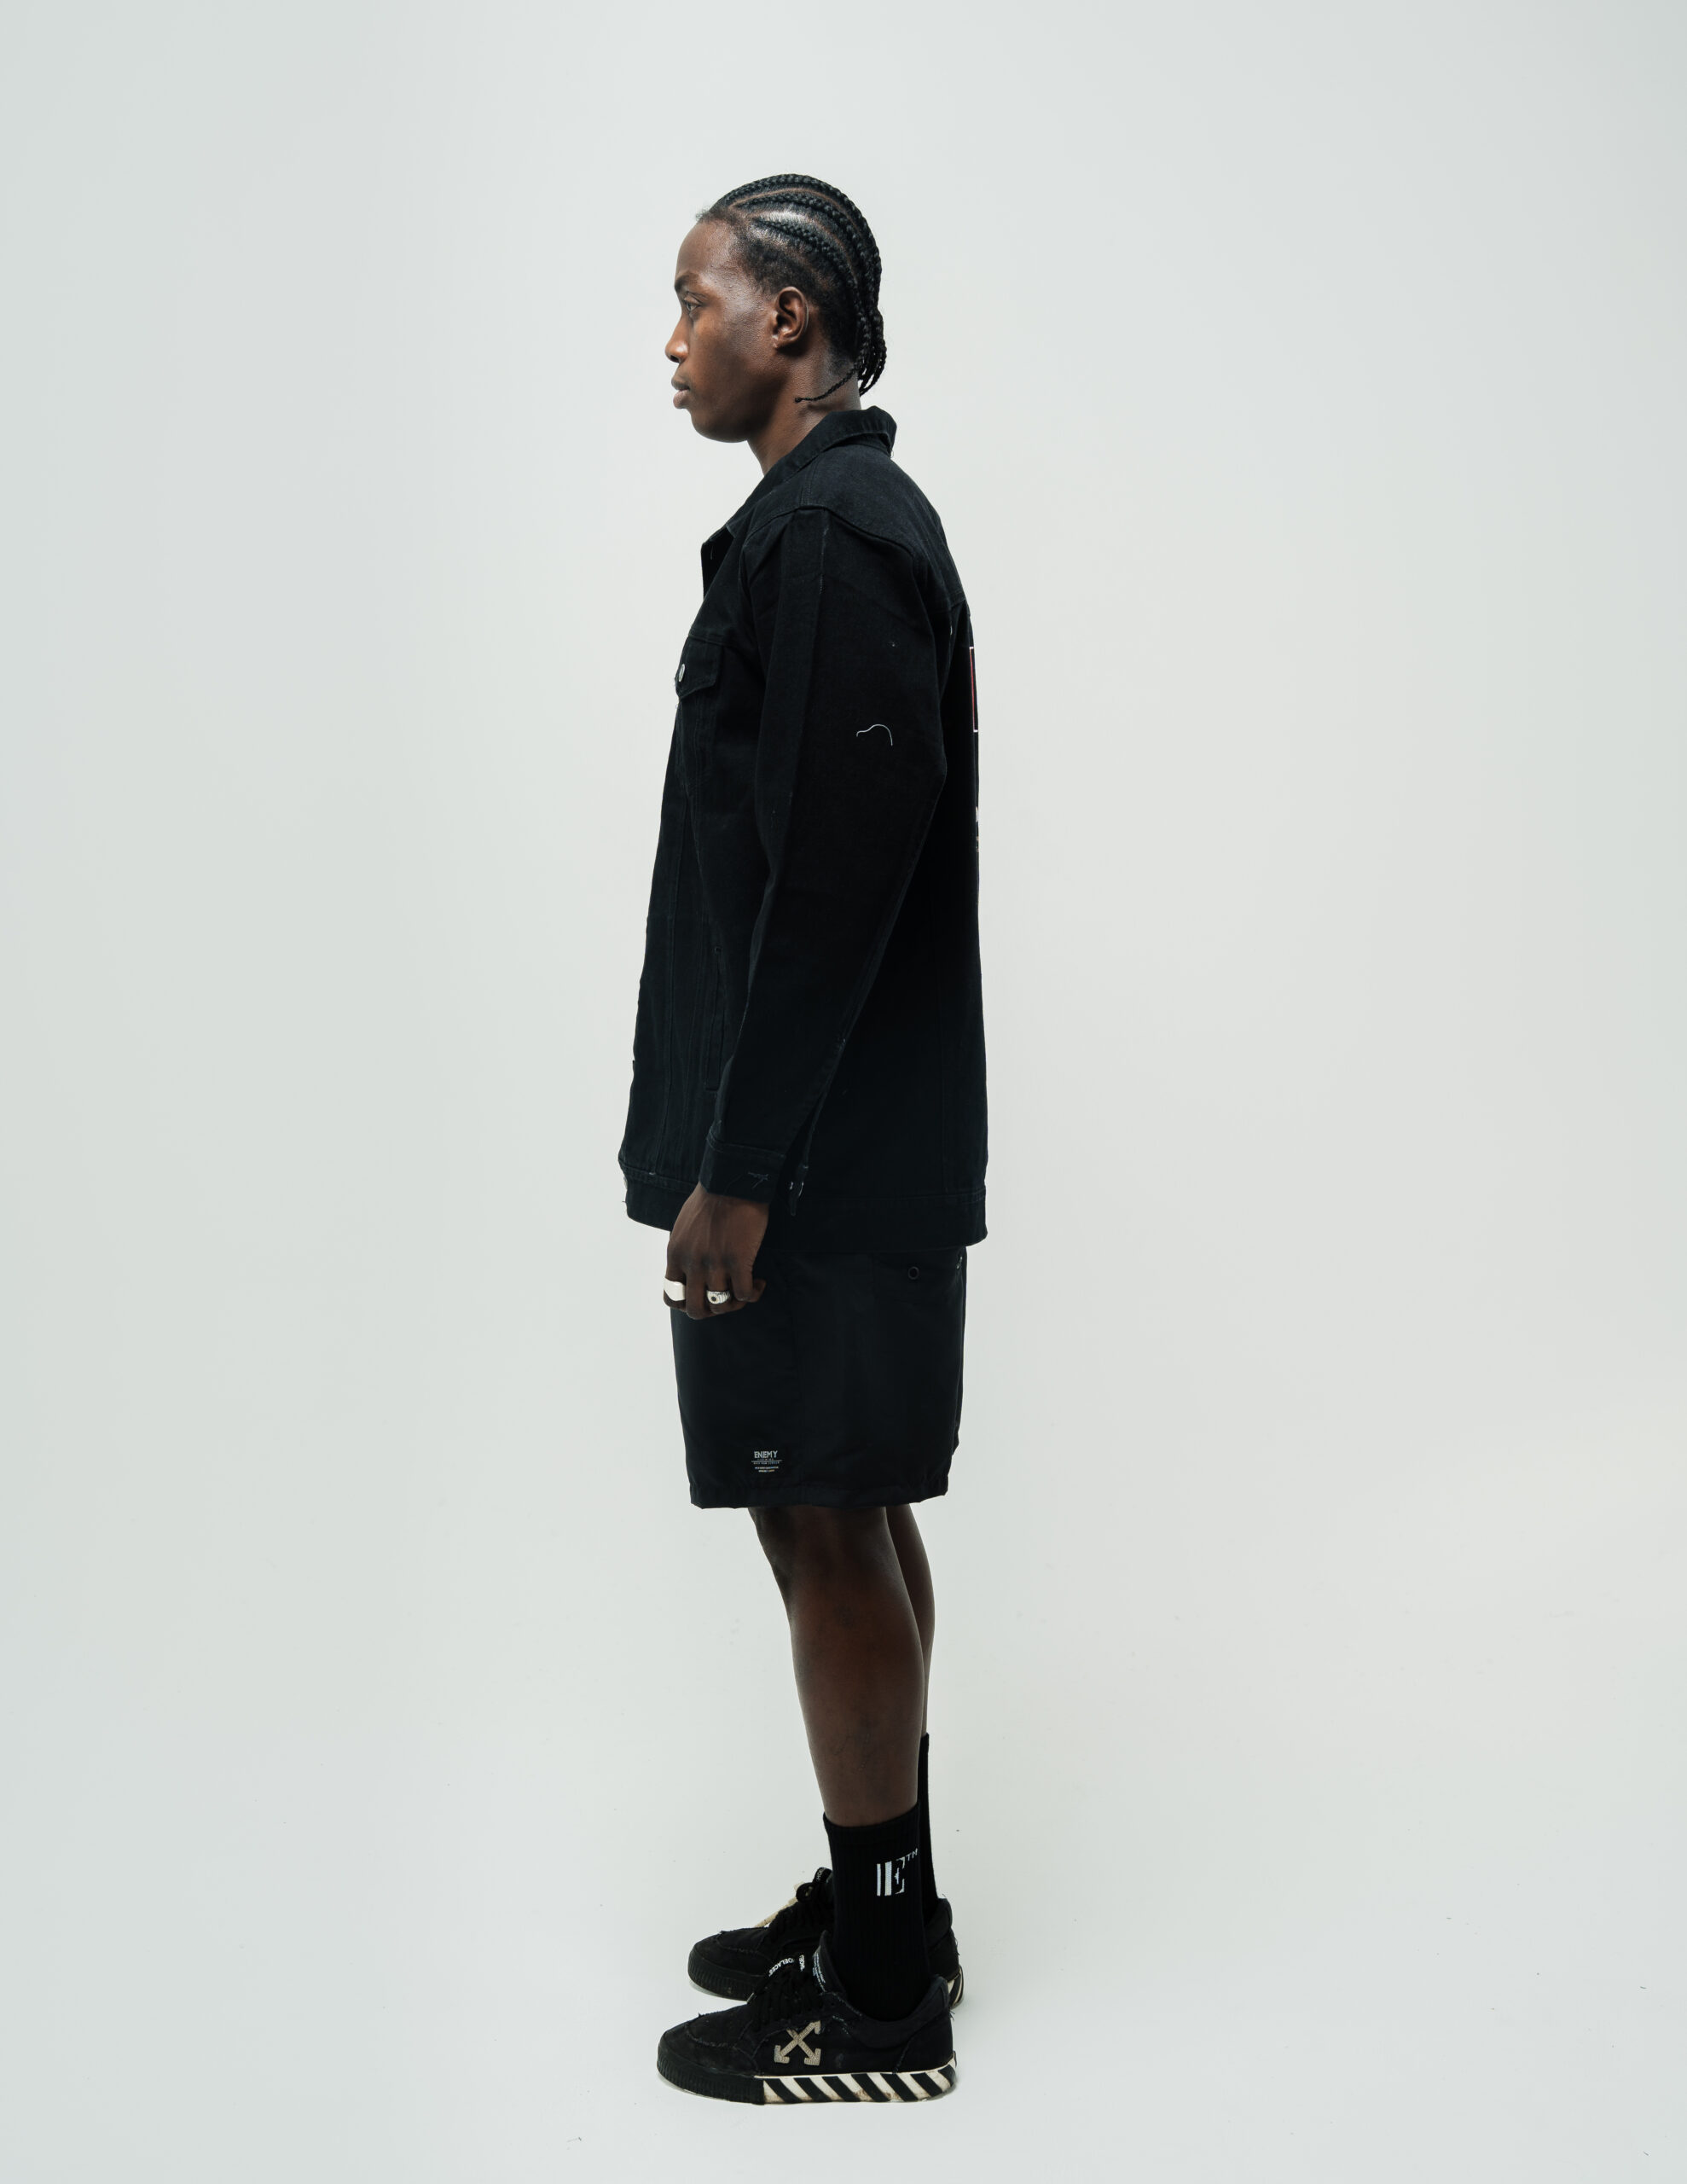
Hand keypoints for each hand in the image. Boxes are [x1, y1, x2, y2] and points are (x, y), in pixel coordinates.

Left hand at [665, 1185, 768, 1318]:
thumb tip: (689, 1270)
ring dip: (736, 1303)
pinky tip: (759, 1282)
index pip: (672, 1298)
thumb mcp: (683, 1227)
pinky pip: (745, 1294)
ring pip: (722, 1305)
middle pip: (696, 1309)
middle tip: (726, 1298)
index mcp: (675, 1255)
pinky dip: (754, 1294)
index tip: (703, 1296)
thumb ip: (684, 1251)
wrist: (732, 1182)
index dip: (687, 1304)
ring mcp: (715, 1264)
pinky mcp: (738, 1261)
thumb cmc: (710, 1199)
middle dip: (712, 1310)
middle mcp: (692, 1263)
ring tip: (746, 1288)